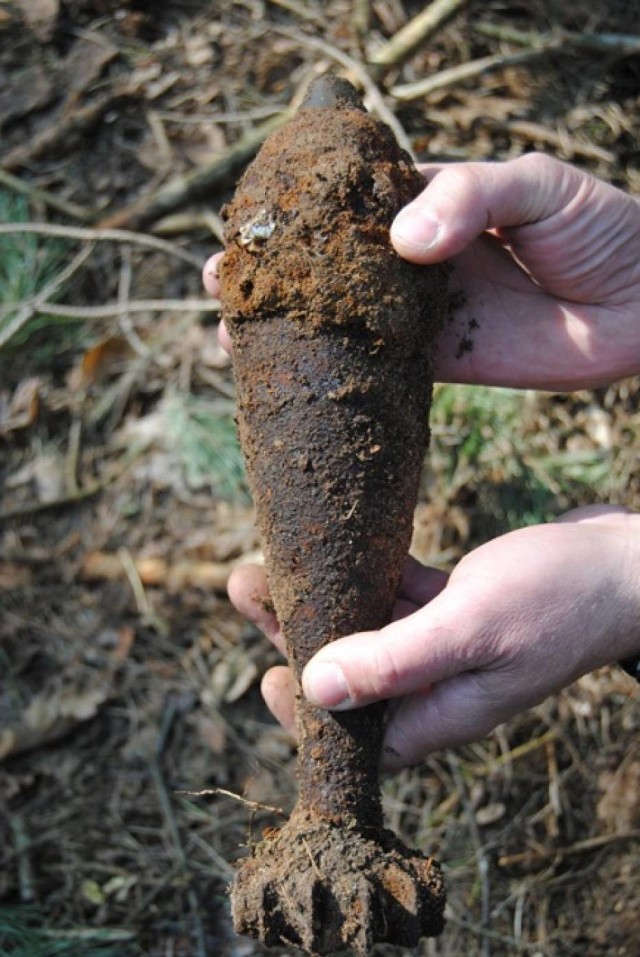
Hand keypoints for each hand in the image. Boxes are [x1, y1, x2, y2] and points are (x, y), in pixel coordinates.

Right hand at [204, 152, 639, 389]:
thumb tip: (404, 241)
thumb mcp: (538, 185)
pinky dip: (340, 378)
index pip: (345, 206)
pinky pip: (381, 371)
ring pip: (342, 322)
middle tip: (220, 288)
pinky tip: (298, 386)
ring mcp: (423, 315)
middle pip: (327, 267)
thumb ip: (471, 196)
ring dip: (290, 332)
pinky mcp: (441, 364)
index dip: (293, 216)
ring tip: (233, 341)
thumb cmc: (600, 226)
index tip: (245, 224)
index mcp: (428, 205)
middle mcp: (413, 261)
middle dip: (273, 278)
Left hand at [228, 507, 639, 767]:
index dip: (305, 717)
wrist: (625, 566)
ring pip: (366, 628)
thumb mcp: (474, 628)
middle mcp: (437, 685)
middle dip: (294, 633)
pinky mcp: (457, 606)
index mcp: (441, 711)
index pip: (356, 738)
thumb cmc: (562, 599)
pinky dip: (370, 577)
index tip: (267, 675)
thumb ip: (397, 661)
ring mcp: (447, 645)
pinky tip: (342, 549)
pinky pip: (399, 597)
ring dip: (322, 598)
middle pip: (349, 672)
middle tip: (248, 585)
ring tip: (271, 559)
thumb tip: (317, 691)